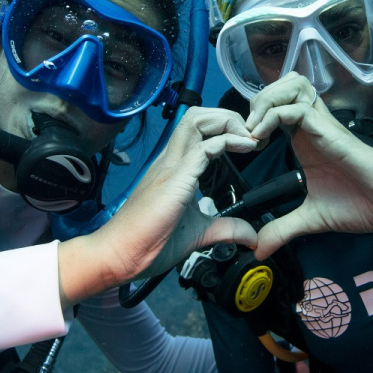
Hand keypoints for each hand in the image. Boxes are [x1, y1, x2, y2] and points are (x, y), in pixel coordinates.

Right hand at [58, 108, 258, 305]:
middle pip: (199, 116)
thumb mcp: (198, 233)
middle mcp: (171, 160)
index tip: (250, 145)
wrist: (119, 256)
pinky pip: (203, 147)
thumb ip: (226, 229)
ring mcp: (171, 166)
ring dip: (228, 122)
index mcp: (176, 168)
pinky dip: (228, 141)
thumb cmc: (148, 244)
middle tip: (252, 137)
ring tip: (248, 138)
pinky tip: (245, 147)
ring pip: (197, 121)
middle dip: (230, 118)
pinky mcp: (175, 178)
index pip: (200, 130)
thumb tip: (250, 236)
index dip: (228, 129)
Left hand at [245, 74, 372, 257]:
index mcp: (305, 140)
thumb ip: (283, 230)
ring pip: (292, 85)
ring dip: (266, 102)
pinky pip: (299, 109)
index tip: (241, 145)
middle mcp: (313, 127)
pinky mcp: (332, 133)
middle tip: (246, 131)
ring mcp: (323, 127)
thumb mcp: (311, 219)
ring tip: (254, 130)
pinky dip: (274, 117)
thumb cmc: (364, 204)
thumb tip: (259, 250)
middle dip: (257, 100)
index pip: (276, 105)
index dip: (253, 116)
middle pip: (282, 85)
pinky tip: (263, 138)